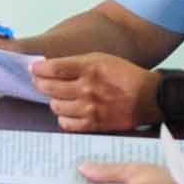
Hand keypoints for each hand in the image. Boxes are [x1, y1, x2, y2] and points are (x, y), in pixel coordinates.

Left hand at [29, 52, 152, 132]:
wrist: (149, 97)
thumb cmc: (125, 75)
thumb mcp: (102, 59)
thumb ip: (77, 63)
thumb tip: (51, 67)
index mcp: (89, 67)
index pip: (53, 68)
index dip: (38, 69)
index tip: (34, 69)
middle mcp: (86, 87)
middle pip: (48, 88)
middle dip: (40, 84)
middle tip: (41, 82)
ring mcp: (89, 107)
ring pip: (55, 106)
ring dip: (54, 101)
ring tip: (60, 97)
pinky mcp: (93, 124)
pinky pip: (66, 123)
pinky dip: (63, 118)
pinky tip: (69, 112)